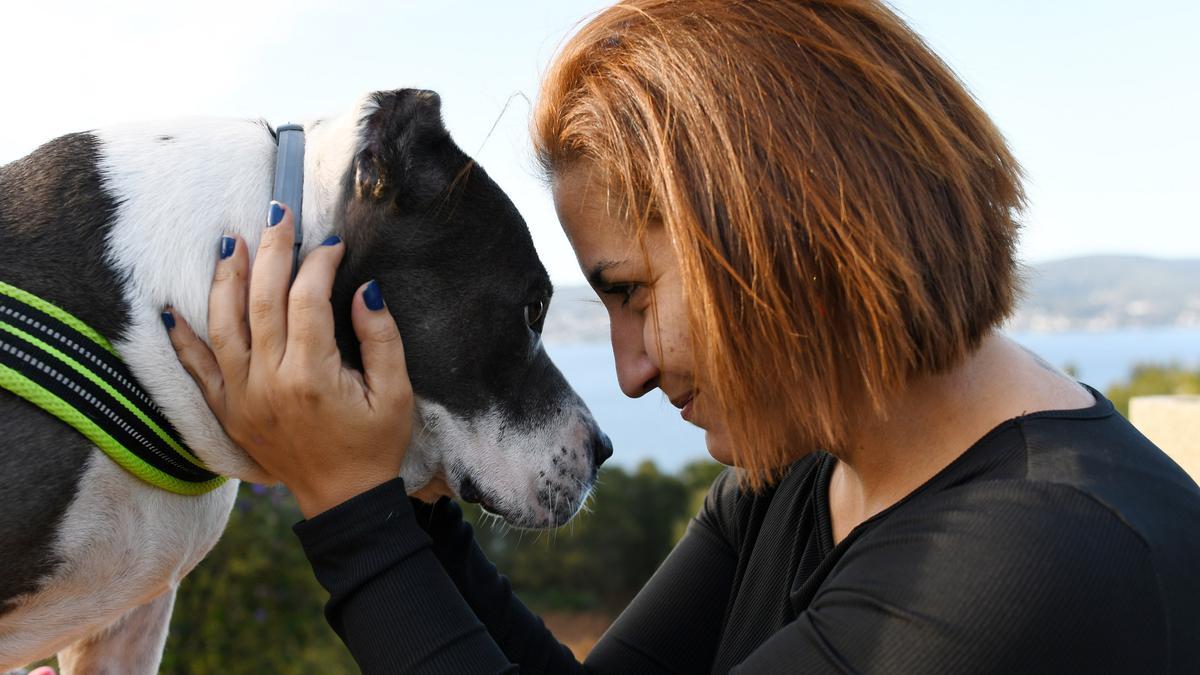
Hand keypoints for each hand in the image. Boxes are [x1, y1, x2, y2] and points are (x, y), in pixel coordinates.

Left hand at [166, 202, 412, 517]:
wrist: (344, 502)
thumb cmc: (376, 445)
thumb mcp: (397, 393)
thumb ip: (381, 338)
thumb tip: (363, 289)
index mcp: (313, 376)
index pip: (307, 300)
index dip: (318, 264)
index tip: (331, 243)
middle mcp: (269, 383)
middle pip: (262, 301)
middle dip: (271, 251)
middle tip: (279, 213)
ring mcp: (242, 397)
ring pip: (223, 325)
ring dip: (224, 279)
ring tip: (228, 241)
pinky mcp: (228, 411)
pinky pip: (196, 369)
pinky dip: (180, 338)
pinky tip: (169, 308)